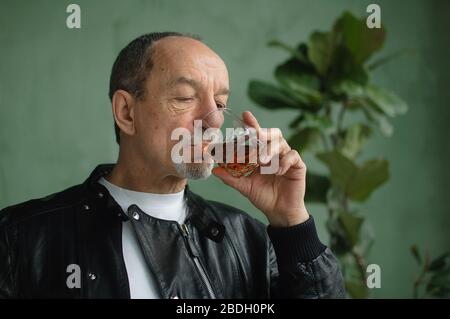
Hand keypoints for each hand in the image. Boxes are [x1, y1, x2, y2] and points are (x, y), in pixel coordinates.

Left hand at [212, 111, 308, 226]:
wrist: (278, 212)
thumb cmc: (262, 196)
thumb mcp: (244, 186)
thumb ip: (231, 177)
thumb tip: (214, 170)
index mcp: (261, 153)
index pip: (257, 135)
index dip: (252, 124)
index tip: (245, 116)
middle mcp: (274, 152)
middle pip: (271, 133)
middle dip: (262, 133)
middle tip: (255, 137)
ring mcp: (286, 157)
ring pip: (281, 142)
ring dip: (270, 149)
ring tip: (262, 161)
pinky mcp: (298, 165)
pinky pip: (292, 155)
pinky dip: (284, 161)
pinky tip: (278, 171)